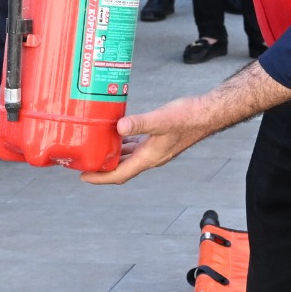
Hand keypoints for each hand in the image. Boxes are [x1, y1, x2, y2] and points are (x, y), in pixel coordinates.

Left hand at [83, 91, 226, 184]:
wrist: (207, 114)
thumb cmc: (188, 117)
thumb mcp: (161, 119)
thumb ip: (139, 123)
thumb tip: (119, 127)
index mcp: (149, 158)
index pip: (120, 174)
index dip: (100, 177)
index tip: (83, 176)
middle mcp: (150, 157)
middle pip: (121, 169)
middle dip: (102, 168)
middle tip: (84, 162)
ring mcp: (154, 149)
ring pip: (128, 157)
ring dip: (112, 156)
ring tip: (94, 150)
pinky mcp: (157, 140)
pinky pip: (135, 146)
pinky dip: (123, 144)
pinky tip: (115, 134)